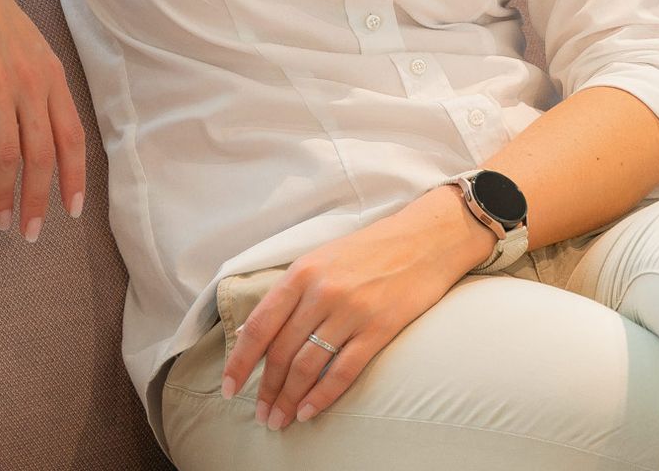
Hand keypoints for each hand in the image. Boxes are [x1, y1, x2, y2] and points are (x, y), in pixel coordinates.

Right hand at [0, 0, 85, 239]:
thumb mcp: (29, 51)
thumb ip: (40, 90)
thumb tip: (49, 137)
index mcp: (51, 75)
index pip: (72, 136)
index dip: (74, 177)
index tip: (72, 212)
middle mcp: (30, 82)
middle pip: (42, 154)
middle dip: (38, 199)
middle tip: (30, 233)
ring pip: (8, 154)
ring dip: (4, 195)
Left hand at [222, 187, 494, 430]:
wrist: (428, 237)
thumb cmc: (373, 248)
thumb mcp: (325, 257)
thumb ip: (293, 291)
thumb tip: (258, 333)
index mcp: (304, 271)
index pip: (260, 325)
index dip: (240, 362)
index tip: (230, 388)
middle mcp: (323, 290)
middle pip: (281, 352)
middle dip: (266, 389)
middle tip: (260, 413)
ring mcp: (351, 310)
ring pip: (307, 366)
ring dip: (288, 399)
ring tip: (280, 419)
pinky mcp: (379, 328)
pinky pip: (342, 371)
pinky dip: (321, 397)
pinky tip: (308, 411)